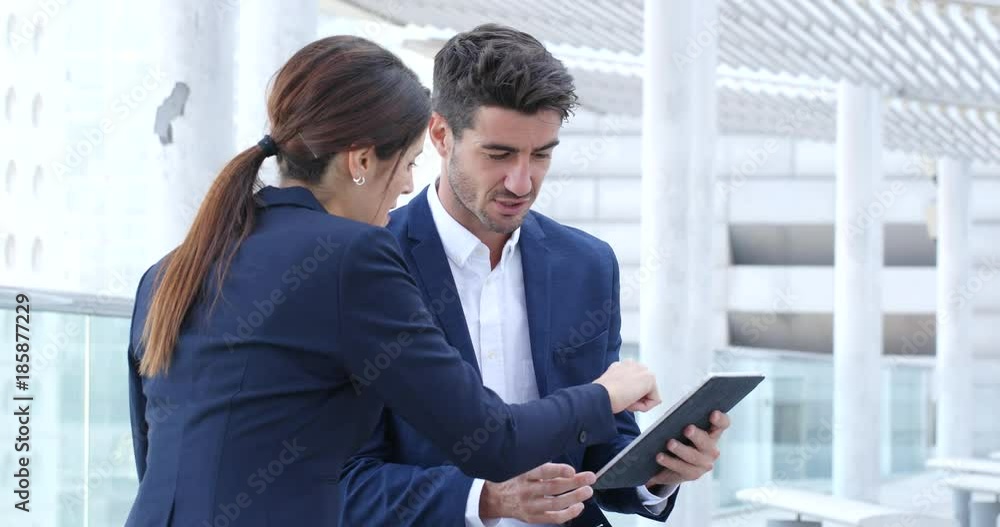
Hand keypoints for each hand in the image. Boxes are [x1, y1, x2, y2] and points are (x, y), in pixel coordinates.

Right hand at [480, 463, 594, 523]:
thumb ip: (539, 466)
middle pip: (553, 487)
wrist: (494, 498)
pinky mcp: (533, 517)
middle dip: (574, 482)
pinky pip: (554, 518)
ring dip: (575, 497)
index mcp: (523, 474)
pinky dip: (568, 513)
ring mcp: (530, 506)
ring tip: (587, 491)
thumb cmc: (511, 479)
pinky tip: (578, 506)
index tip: (571, 470)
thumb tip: (563, 464)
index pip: (542, 472)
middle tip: (589, 478)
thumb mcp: (519, 466)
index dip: (557, 471)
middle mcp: (526, 490)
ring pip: (556, 503)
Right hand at [593, 359, 660, 412]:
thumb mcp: (611, 386)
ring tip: (625, 400)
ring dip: (638, 401)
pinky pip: (654, 400)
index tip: (618, 396)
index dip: (627, 394)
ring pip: (649, 394)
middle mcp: (633, 364)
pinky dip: (644, 406)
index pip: (634, 383)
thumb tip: (628, 394)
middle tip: (622, 399)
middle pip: (643, 388)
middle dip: (636, 397)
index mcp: (622, 365)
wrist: (600, 395)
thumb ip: (622, 385)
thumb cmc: (600, 394)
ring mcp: (642, 369)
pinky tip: (631, 402)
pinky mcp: (650, 378)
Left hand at [646, 411, 730, 488]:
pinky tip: (660, 456)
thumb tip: (675, 411)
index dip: (720, 419)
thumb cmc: (679, 440)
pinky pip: (681, 468)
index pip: (723, 424)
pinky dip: (670, 461)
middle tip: (688, 429)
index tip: (713, 414)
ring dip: (681, 449)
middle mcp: (711, 449)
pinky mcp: (693, 474)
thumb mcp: (683, 429)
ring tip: (670, 443)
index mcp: (712, 433)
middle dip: (697, 436)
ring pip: (693, 456)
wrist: (670, 466)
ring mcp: (704, 463)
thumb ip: (684, 419)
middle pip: (707, 442)